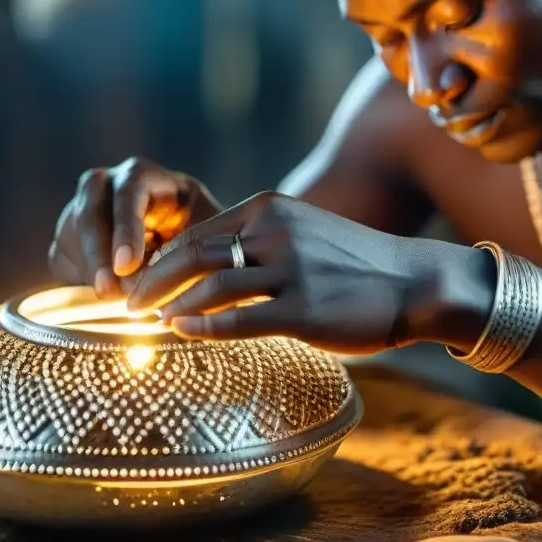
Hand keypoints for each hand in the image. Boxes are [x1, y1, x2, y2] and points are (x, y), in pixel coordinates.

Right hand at [49, 157, 221, 298]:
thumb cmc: (203, 239)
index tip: (126, 264)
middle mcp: (108, 185)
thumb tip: (152, 282)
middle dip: (97, 252)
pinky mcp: (70, 238)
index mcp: (146, 177)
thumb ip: (187, 252)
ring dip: (90, 270)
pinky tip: (103, 296)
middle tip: (108, 289)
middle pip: (89, 210)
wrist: (187, 251)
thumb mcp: (207, 238)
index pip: (130, 190)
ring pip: (71, 235)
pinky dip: (79, 279)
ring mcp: (83, 209)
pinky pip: (62, 257)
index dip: (126, 227)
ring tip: (114, 297)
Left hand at [126, 191, 447, 354]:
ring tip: (149, 323)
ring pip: (209, 287)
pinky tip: (181, 332)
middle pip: (192, 256)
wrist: (414, 282)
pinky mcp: (304, 310)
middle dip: (151, 282)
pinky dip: (202, 327)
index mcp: (268, 208)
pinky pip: (239, 320)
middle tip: (127, 304)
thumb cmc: (354, 264)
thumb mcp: (302, 233)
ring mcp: (290, 271)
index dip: (159, 259)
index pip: (196, 233)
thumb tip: (208, 272)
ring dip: (170, 305)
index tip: (138, 280)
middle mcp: (274, 232)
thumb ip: (258, 243)